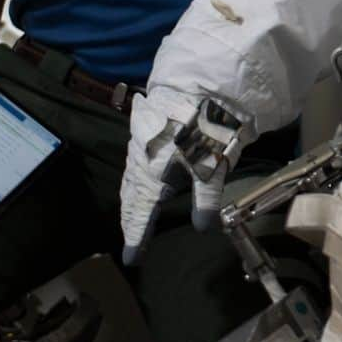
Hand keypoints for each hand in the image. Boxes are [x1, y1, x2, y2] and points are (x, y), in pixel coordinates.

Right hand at [120, 88, 255, 262]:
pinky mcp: (147, 128)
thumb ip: (206, 199)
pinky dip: (136, 176)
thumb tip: (203, 228)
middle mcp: (140, 159)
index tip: (131, 259)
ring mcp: (141, 142)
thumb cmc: (204, 125)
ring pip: (132, 177)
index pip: (141, 213)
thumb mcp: (212, 166)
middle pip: (131, 197)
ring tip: (132, 214)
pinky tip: (141, 176)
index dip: (137, 237)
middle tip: (129, 239)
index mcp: (151, 173)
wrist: (198, 82)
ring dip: (131, 198)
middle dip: (131, 219)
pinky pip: (136, 160)